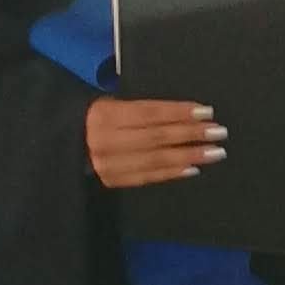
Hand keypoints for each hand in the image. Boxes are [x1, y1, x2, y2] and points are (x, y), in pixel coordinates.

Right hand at [86, 98, 227, 187]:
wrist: (64, 143)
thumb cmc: (97, 116)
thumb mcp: (112, 103)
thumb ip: (143, 109)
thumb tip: (185, 113)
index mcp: (106, 115)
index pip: (151, 113)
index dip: (180, 112)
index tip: (207, 112)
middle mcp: (107, 140)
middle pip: (157, 137)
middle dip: (191, 135)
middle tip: (219, 132)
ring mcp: (109, 164)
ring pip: (155, 160)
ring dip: (189, 156)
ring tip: (214, 152)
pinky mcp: (112, 181)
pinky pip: (147, 177)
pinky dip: (172, 173)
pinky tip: (193, 168)